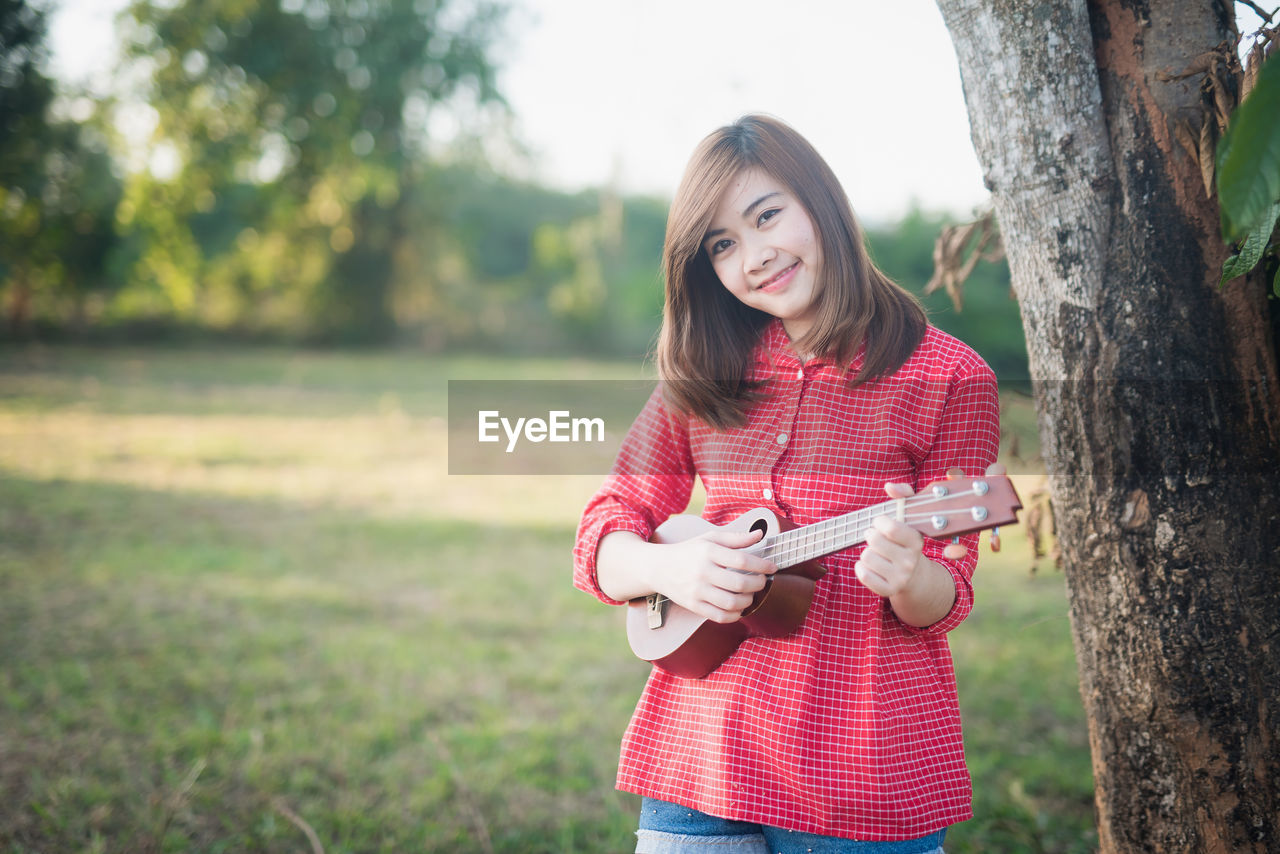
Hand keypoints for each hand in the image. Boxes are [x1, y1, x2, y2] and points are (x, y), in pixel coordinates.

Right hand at [654, 527, 776, 624]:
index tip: (772, 567)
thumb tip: (759, 535)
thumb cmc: (688, 551)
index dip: (762, 565)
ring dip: (748, 600)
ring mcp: (697, 591)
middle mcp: (702, 572)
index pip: (742, 560)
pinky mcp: (693, 606)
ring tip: (750, 594)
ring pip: (732, 602)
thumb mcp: (709, 539)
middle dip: (758, 584)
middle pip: (740, 583)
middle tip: (762, 581)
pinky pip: (720, 616)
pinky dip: (735, 615)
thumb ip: (735, 538)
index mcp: (708, 552)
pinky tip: (739, 608)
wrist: (659, 568)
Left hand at [854, 483, 927, 597]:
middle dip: (871, 535)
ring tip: (877, 553)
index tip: (882, 523)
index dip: (880, 522)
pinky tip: (870, 565)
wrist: (913, 576)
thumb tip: (889, 486)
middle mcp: (910, 561)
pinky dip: (861, 568)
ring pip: (866, 556)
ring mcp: (900, 577)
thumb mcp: (909, 516)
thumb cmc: (904, 540)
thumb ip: (903, 494)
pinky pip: (863, 575)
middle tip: (877, 537)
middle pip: (873, 540)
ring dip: (867, 552)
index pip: (890, 527)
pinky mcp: (888, 590)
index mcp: (916, 540)